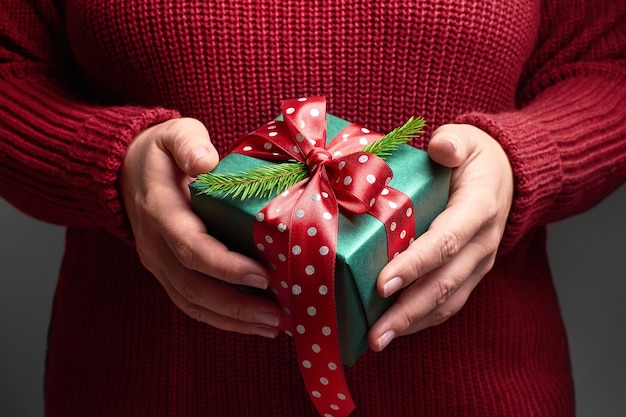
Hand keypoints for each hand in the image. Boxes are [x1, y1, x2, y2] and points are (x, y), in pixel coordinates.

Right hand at [120, 118, 281, 337]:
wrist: (126, 170)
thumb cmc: (162, 152)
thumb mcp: (175, 133)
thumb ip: (189, 143)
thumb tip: (206, 161)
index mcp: (161, 211)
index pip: (191, 247)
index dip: (226, 266)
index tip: (263, 276)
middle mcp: (154, 244)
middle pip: (193, 286)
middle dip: (237, 306)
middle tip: (277, 316)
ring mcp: (157, 262)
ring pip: (191, 303)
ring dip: (232, 320)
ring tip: (272, 327)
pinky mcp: (165, 272)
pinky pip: (190, 303)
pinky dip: (220, 318)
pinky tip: (250, 323)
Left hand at [368, 124, 513, 350]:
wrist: (509, 175)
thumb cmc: (475, 157)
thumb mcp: (466, 139)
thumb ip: (453, 142)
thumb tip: (440, 147)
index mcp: (478, 209)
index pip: (444, 242)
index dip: (414, 265)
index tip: (382, 285)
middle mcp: (482, 243)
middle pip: (444, 283)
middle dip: (408, 311)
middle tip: (376, 334)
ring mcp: (480, 262)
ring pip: (448, 300)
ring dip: (414, 324)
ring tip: (379, 342)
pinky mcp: (472, 273)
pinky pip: (450, 302)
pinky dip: (424, 319)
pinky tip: (398, 329)